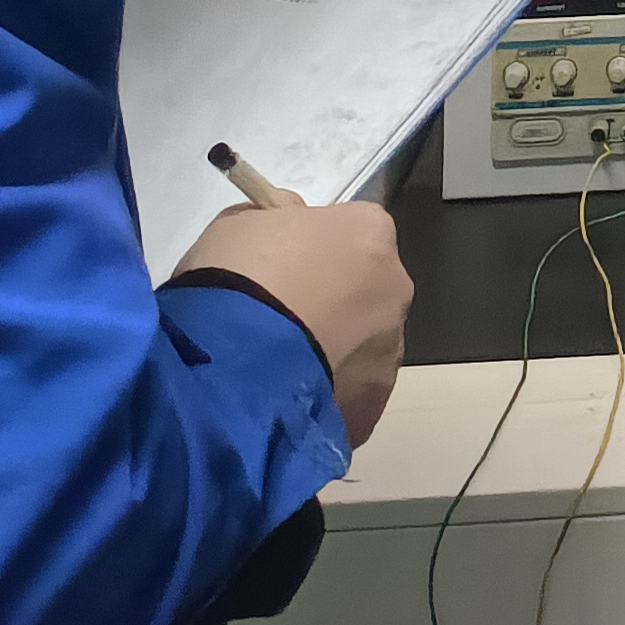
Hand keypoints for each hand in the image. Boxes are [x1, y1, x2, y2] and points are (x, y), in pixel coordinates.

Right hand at [176, 198, 412, 445]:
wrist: (228, 359)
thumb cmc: (237, 277)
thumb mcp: (241, 225)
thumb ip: (277, 220)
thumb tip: (292, 221)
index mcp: (370, 232)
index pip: (353, 230)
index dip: (317, 248)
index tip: (283, 267)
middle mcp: (395, 286)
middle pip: (367, 288)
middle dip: (332, 301)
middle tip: (280, 318)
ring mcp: (389, 350)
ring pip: (363, 345)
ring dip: (331, 351)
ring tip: (278, 368)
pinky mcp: (372, 404)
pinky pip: (351, 395)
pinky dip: (326, 397)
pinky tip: (286, 402)